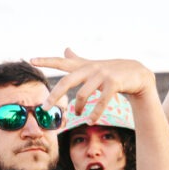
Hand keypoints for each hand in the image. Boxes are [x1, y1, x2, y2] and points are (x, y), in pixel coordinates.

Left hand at [31, 48, 155, 123]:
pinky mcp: (113, 83)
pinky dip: (95, 113)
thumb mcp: (93, 65)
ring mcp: (102, 75)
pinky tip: (90, 121)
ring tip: (77, 115)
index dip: (46, 60)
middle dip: (54, 95)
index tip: (31, 59)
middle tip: (44, 108)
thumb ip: (77, 59)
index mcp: (83, 65)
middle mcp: (90, 68)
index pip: (61, 61)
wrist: (137, 74)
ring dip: (78, 108)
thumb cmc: (111, 71)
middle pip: (67, 81)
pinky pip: (100, 101)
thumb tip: (65, 48)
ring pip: (82, 94)